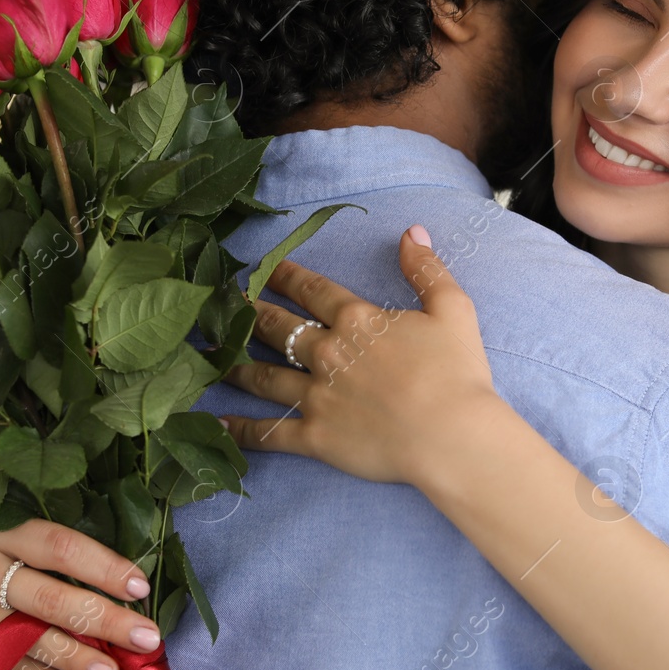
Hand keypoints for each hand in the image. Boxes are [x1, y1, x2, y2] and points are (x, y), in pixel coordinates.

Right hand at [0, 455, 161, 669]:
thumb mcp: (7, 495)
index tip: (140, 586)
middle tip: (146, 639)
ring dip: (71, 660)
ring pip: (21, 638)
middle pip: (45, 599)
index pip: (56, 547)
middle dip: (101, 621)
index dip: (101, 567)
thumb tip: (117, 564)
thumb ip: (50, 524)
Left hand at [220, 225, 506, 487]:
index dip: (284, 275)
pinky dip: (242, 429)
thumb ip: (427, 269)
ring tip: (210, 356)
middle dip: (248, 312)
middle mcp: (327, 354)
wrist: (453, 435)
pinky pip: (270, 433)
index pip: (311, 290)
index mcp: (356, 320)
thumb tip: (410, 232)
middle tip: (223, 305)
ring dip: (233, 364)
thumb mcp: (453, 309)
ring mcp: (317, 397)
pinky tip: (218, 423)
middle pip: (276, 327)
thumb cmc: (457, 373)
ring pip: (263, 376)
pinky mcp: (315, 437)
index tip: (262, 268)